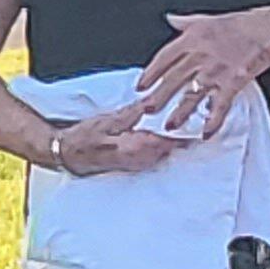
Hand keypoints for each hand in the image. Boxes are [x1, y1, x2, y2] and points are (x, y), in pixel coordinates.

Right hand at [42, 86, 188, 178]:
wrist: (70, 154)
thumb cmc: (85, 137)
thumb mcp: (107, 120)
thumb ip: (132, 113)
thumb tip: (151, 103)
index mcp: (134, 147)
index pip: (166, 141)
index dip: (184, 133)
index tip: (198, 125)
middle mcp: (140, 160)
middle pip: (170, 149)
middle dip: (184, 138)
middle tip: (199, 122)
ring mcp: (139, 165)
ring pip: (165, 154)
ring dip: (176, 145)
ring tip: (190, 132)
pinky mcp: (137, 166)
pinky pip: (157, 158)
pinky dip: (166, 150)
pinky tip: (170, 142)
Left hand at [136, 8, 269, 137]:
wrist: (266, 31)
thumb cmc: (239, 24)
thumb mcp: (206, 19)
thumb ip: (185, 22)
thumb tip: (170, 18)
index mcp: (191, 40)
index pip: (163, 59)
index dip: (150, 73)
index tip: (140, 86)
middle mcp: (199, 56)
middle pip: (172, 80)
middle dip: (158, 97)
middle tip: (145, 111)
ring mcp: (215, 71)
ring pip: (192, 95)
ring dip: (180, 112)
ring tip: (170, 126)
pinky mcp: (232, 82)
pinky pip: (220, 105)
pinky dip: (213, 120)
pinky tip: (206, 132)